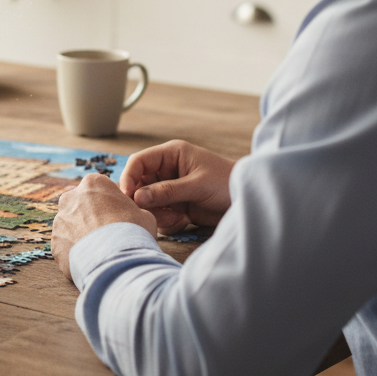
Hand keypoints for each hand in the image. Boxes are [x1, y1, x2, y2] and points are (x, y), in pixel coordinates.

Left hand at [52, 173, 156, 282]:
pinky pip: (66, 246)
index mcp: (93, 184)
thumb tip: (127, 216)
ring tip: (100, 251)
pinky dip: (76, 253)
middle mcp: (71, 197)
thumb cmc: (133, 232)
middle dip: (91, 217)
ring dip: (82, 235)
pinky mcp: (55, 243)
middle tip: (108, 234)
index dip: (110, 204)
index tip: (119, 217)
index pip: (100, 189)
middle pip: (81, 205)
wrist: (116, 261)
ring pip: (71, 226)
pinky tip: (90, 261)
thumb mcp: (143, 214)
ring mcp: (60, 220)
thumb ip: (130, 210)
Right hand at [119, 140, 233, 233]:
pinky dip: (167, 220)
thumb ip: (167, 190)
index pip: (139, 162)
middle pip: (139, 184)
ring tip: (177, 217)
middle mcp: (167, 170)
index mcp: (171, 154)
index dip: (129, 177)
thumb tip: (137, 197)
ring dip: (158, 212)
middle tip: (152, 213)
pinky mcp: (176, 205)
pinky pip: (159, 214)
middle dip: (144, 200)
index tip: (127, 196)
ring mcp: (171, 189)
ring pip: (148, 202)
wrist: (249, 201)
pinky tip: (183, 220)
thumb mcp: (197, 185)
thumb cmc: (227, 183)